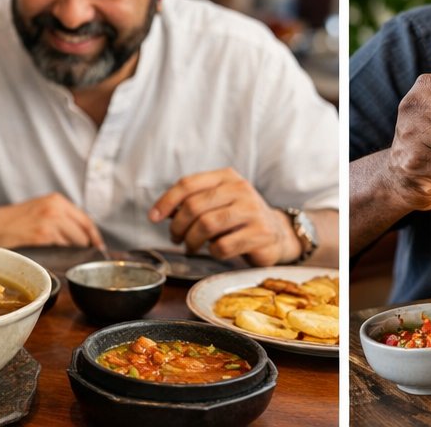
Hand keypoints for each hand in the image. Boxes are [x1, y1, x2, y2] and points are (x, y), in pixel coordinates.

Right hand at [0, 194, 104, 248]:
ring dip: (73, 253)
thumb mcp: (40, 210)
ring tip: (66, 258)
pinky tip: (55, 258)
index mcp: (57, 200)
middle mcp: (57, 208)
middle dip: (85, 247)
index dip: (94, 236)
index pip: (86, 220)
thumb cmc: (14, 221)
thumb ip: (60, 217)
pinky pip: (61, 248)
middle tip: (84, 257)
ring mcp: (50, 221)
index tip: (98, 247)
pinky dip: (62, 256)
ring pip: (75, 243)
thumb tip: (80, 235)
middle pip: (84, 233)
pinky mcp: (43, 235)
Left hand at [149, 168, 295, 265]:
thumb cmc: (239, 218)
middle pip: (195, 206)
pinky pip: (223, 246)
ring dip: (192, 241)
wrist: (277, 233)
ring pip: (207, 225)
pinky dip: (213, 253)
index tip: (153, 217)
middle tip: (176, 238)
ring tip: (191, 247)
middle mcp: (241, 189)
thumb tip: (161, 212)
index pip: (188, 183)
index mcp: (227, 177)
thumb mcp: (219, 202)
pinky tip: (216, 251)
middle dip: (177, 226)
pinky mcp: (260, 234)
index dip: (166, 201)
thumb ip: (194, 202)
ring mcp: (252, 211)